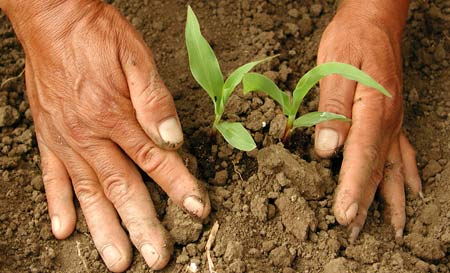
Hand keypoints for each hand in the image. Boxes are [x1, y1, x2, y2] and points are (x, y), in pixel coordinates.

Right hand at [2, 0, 209, 270]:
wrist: (53, 20)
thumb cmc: (98, 37)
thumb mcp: (136, 57)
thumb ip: (155, 101)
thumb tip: (174, 139)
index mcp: (116, 116)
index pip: (155, 161)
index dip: (179, 186)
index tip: (198, 210)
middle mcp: (90, 136)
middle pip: (122, 188)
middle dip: (143, 225)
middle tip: (157, 258)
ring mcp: (66, 141)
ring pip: (89, 193)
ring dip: (103, 230)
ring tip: (117, 260)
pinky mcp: (48, 137)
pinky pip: (52, 178)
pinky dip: (58, 205)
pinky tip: (63, 231)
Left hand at [314, 0, 420, 241]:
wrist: (375, 22)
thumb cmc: (351, 43)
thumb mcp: (334, 71)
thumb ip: (331, 112)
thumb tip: (328, 150)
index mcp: (371, 113)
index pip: (360, 160)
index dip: (352, 190)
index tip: (345, 217)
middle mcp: (387, 123)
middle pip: (378, 171)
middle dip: (367, 204)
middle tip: (357, 234)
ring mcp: (394, 122)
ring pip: (394, 168)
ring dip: (392, 199)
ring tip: (395, 228)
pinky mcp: (392, 118)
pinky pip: (404, 154)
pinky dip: (407, 176)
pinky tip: (414, 191)